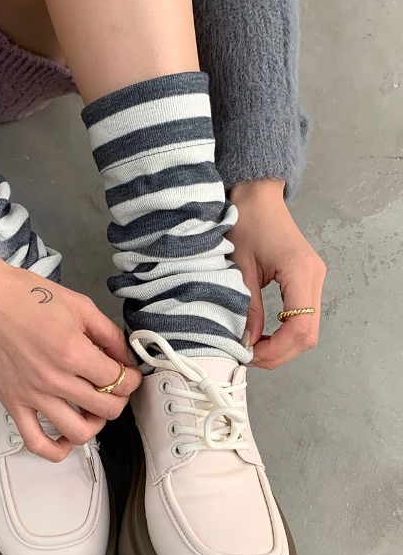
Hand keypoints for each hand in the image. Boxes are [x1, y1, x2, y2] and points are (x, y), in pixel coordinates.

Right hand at [0, 257, 141, 461]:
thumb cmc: (27, 296)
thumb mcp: (80, 305)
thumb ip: (109, 334)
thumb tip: (126, 357)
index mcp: (73, 352)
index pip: (120, 381)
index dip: (133, 378)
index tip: (130, 373)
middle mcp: (54, 379)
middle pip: (105, 408)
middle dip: (119, 398)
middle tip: (117, 387)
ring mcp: (32, 395)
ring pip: (78, 432)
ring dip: (95, 423)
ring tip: (93, 408)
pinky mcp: (13, 403)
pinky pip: (36, 442)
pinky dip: (55, 450)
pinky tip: (66, 439)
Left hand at [227, 180, 325, 368]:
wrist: (257, 198)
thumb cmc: (246, 223)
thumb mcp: (239, 268)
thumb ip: (247, 307)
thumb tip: (247, 341)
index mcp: (300, 272)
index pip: (300, 327)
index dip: (277, 349)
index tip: (250, 354)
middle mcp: (314, 277)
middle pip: (309, 334)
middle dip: (280, 353)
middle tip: (249, 356)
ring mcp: (314, 279)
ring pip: (309, 330)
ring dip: (283, 346)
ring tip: (253, 348)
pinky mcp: (307, 281)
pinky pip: (303, 318)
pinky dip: (285, 333)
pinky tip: (263, 335)